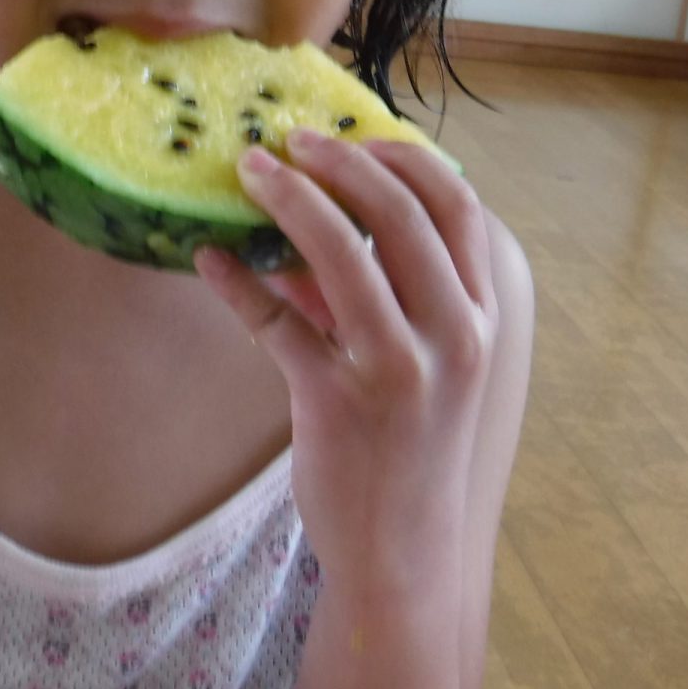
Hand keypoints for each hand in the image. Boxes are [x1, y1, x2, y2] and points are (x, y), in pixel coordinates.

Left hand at [195, 130, 497, 596]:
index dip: (404, 157)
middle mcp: (451, 338)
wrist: (402, 554)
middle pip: (400, 214)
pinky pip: (276, 321)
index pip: (458, 207)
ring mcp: (396, 371)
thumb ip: (375, 296)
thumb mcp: (420, 364)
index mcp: (480, 319)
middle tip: (289, 140)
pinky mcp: (335, 402)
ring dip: (290, 199)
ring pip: (340, 254)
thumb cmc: (409, 448)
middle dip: (340, 162)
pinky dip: (237, 281)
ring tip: (249, 170)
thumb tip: (301, 229)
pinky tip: (207, 260)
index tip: (354, 134)